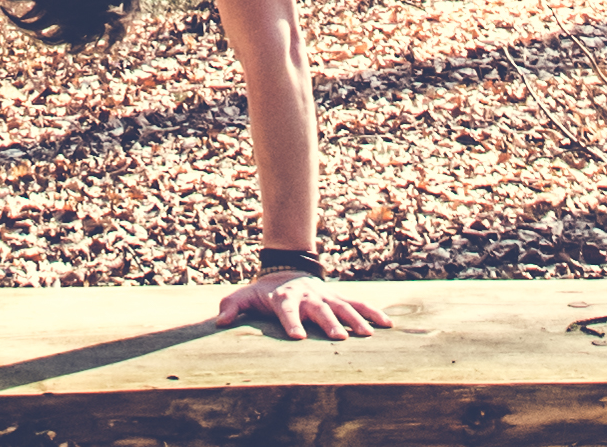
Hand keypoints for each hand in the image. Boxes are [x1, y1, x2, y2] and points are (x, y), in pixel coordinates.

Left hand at [217, 272, 392, 344]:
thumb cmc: (264, 291)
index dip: (291, 323)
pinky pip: (358, 304)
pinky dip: (373, 312)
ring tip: (368, 335)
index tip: (298, 338)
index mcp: (285, 298)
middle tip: (339, 338)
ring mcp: (325, 296)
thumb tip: (218, 322)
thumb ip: (232, 306)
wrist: (286, 269)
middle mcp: (308, 296)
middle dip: (329, 323)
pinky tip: (388, 324)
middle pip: (319, 309)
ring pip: (343, 306)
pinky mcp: (338, 298)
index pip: (287, 310)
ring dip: (356, 319)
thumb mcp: (245, 296)